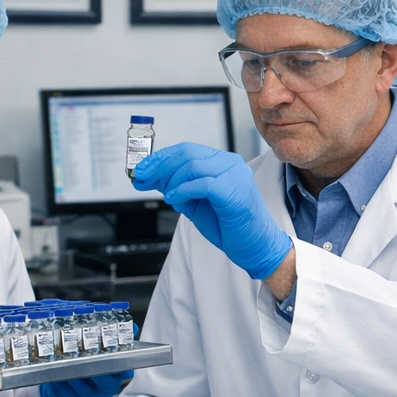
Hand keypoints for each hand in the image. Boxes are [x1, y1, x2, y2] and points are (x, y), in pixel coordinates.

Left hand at [131, 143, 291, 278]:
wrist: (256, 246)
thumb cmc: (230, 226)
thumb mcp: (196, 204)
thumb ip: (178, 189)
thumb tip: (151, 178)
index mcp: (222, 163)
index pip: (186, 150)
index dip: (159, 158)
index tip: (141, 170)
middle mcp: (230, 164)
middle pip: (186, 154)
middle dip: (159, 167)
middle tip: (142, 179)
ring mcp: (234, 175)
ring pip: (192, 166)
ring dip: (171, 181)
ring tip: (168, 196)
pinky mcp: (234, 190)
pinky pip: (201, 184)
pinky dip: (182, 191)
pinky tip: (174, 200)